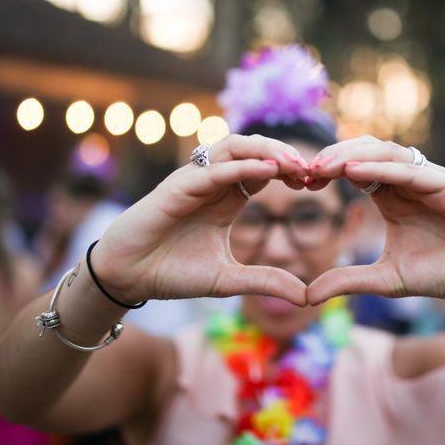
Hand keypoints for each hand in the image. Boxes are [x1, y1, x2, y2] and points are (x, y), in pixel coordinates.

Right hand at [89, 135, 309, 305]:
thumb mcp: (228, 279)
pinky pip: (213, 169)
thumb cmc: (172, 272)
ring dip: (267, 150)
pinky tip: (268, 171)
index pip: (266, 170)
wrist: (127, 277)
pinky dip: (241, 167)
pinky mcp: (177, 187)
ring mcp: (194, 181)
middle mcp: (214, 183)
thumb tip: (306, 296)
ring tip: (294, 165)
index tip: (316, 184)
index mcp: (228, 198)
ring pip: (234, 147)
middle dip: (284, 154)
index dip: (291, 171)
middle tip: (312, 170)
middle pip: (254, 150)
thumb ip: (265, 282)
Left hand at [307, 136, 444, 314]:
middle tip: (305, 170)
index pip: (353, 168)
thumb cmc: (440, 272)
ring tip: (325, 167)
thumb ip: (348, 281)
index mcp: (390, 194)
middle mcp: (407, 180)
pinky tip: (356, 173)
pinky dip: (383, 169)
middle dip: (334, 156)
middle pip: (365, 152)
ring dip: (353, 156)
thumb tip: (307, 295)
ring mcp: (429, 179)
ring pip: (386, 152)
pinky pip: (412, 171)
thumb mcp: (385, 279)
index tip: (301, 182)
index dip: (328, 171)